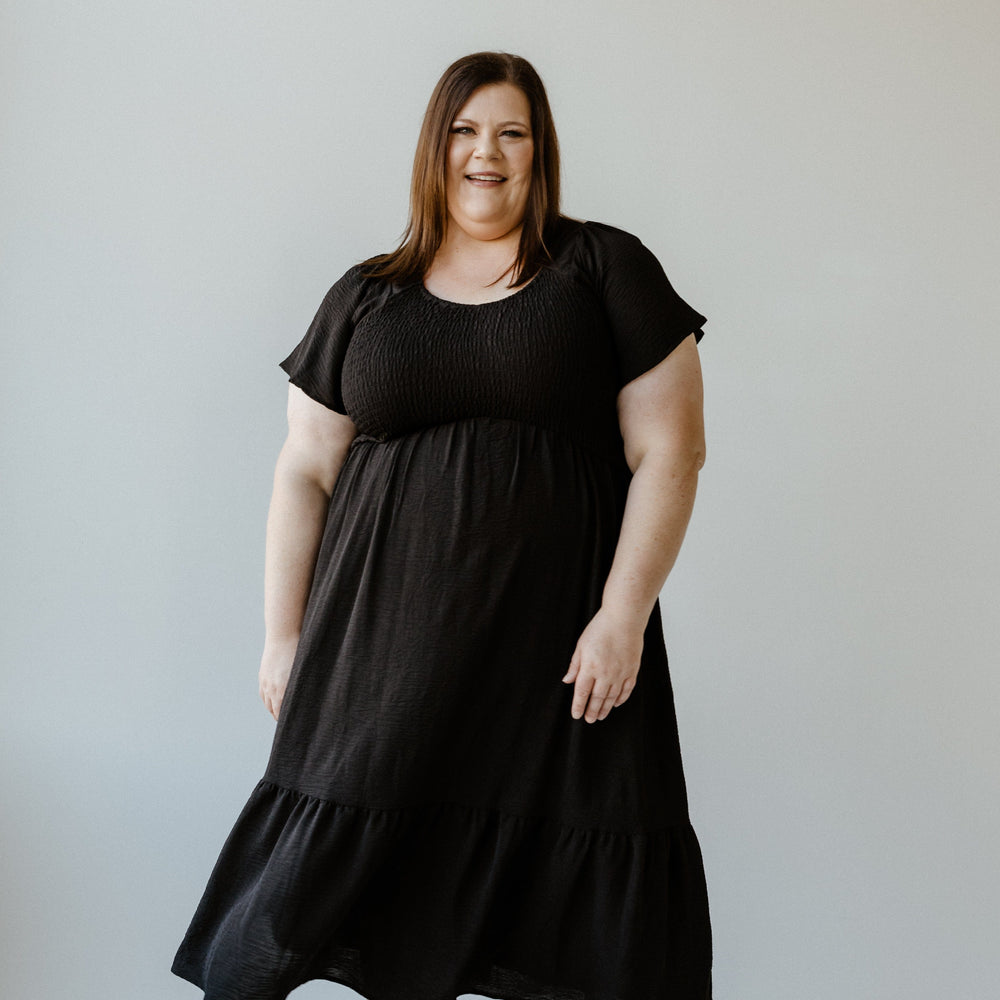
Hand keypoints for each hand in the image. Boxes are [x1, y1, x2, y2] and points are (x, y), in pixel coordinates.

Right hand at [258, 635, 298, 720]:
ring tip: (283, 716)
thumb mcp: (305, 671)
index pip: (283, 713)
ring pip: (268, 704)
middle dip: (282, 718)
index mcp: (283, 689)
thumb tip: (310, 698)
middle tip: (292, 723)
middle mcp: (272, 688)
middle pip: (274, 711)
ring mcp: (265, 682)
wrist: (283, 635)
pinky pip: (263, 694)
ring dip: (274, 710)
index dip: (290, 720)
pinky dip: (269, 701)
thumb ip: (304, 686)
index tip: (298, 725)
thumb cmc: (300, 651)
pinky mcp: (263, 676)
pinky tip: (274, 703)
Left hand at [562, 607, 644, 721]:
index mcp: (590, 667)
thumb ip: (575, 665)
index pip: (582, 692)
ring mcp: (620, 674)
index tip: (576, 714)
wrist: (624, 619)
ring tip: (600, 716)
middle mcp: (605, 674)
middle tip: (589, 720)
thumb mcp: (581, 645)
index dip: (579, 706)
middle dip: (592, 711)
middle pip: (597, 698)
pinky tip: (615, 704)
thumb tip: (567, 681)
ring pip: (611, 697)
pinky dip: (621, 699)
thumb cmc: (600, 629)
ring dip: (605, 708)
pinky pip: (626, 690)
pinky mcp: (632, 671)